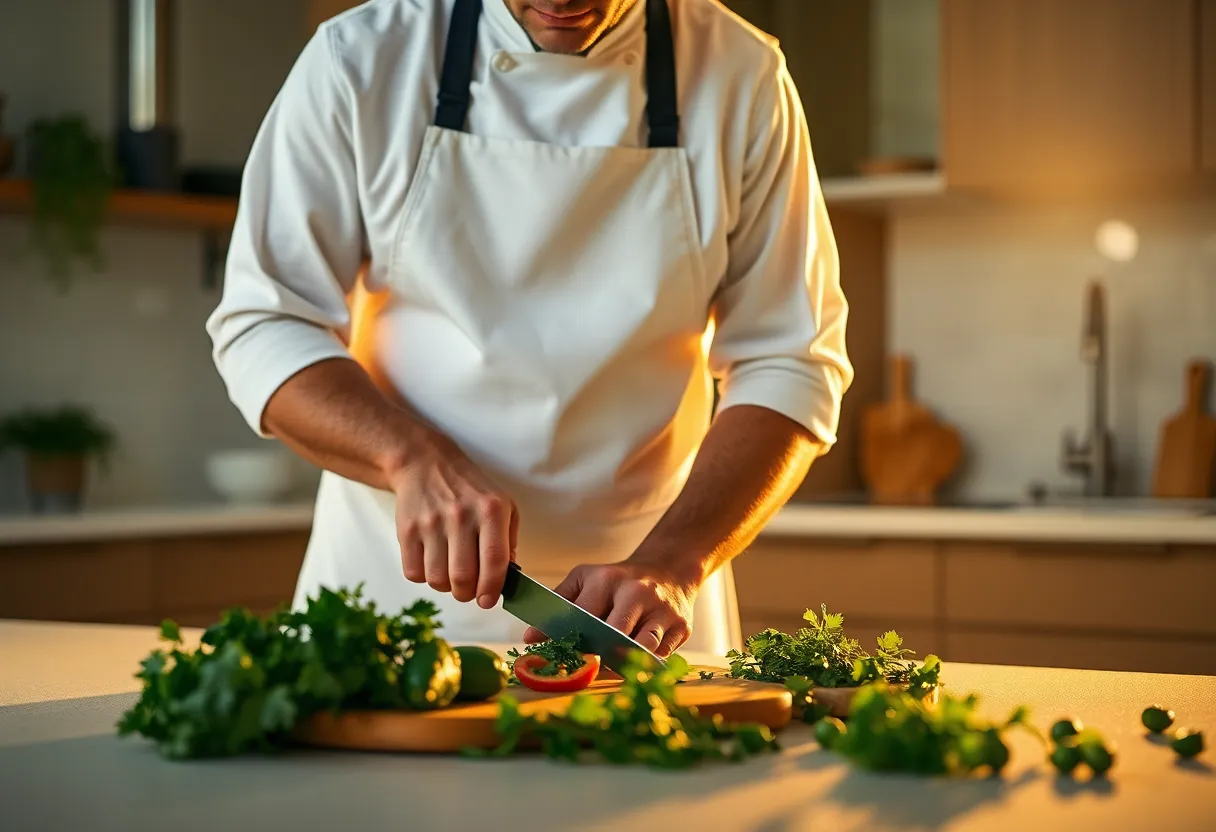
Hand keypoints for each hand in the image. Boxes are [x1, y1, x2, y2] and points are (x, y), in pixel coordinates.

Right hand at [391, 432, 518, 608]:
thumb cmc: (470, 490)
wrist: (426, 464)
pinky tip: (431, 561)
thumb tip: (508, 579)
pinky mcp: (407, 529)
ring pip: (437, 580)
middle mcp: (461, 516)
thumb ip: (509, 541)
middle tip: (468, 590)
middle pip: (463, 578)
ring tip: (449, 572)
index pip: (495, 562)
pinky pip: (414, 573)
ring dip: (445, 586)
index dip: (492, 589)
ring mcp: (431, 523)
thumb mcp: (503, 504)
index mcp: (491, 511)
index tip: (488, 601)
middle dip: (468, 594)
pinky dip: (424, 576)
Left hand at [522, 561, 697, 656]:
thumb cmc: (619, 580)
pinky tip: (636, 663)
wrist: (670, 570)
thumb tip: (529, 638)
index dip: (569, 637)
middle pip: (614, 634)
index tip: (557, 653)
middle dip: (599, 653)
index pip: (583, 615)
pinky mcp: (682, 627)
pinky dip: (646, 664)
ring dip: (624, 662)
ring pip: (642, 647)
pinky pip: (660, 656)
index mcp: (609, 579)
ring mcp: (662, 610)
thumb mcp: (587, 578)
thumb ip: (559, 604)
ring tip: (612, 667)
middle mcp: (638, 592)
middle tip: (587, 666)